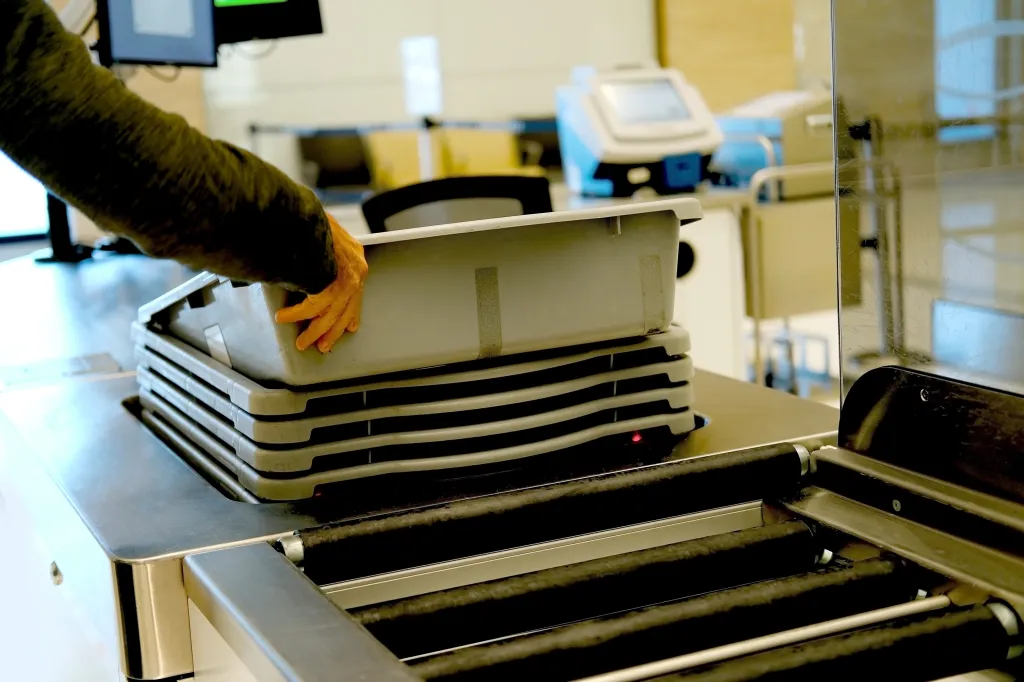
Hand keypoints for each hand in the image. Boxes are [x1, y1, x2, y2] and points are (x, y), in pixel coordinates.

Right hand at [275, 214, 367, 352]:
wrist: (303, 210)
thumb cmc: (309, 220)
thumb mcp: (324, 236)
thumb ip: (324, 254)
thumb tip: (310, 266)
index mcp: (356, 258)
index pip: (355, 294)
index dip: (351, 314)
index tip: (350, 327)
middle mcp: (356, 271)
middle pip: (344, 311)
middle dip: (331, 331)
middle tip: (322, 345)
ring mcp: (346, 279)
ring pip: (329, 315)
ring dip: (314, 331)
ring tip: (303, 342)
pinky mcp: (330, 285)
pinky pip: (311, 307)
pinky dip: (295, 314)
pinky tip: (283, 317)